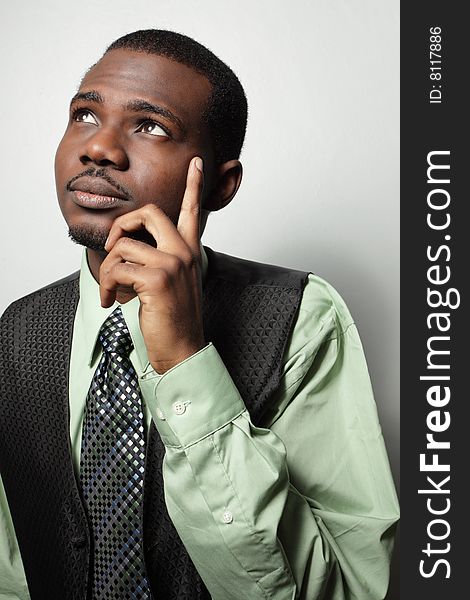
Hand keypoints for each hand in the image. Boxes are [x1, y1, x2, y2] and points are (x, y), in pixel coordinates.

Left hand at [100, 157, 204, 372]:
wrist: (182, 348)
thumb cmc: (172, 317)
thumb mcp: (169, 282)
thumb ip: (156, 258)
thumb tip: (124, 247)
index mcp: (189, 250)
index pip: (192, 210)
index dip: (194, 184)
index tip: (197, 162)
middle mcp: (184, 251)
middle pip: (147, 212)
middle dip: (121, 225)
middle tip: (113, 248)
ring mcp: (173, 262)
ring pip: (123, 245)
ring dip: (108, 270)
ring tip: (113, 291)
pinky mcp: (157, 278)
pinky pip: (117, 268)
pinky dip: (107, 285)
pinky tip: (113, 301)